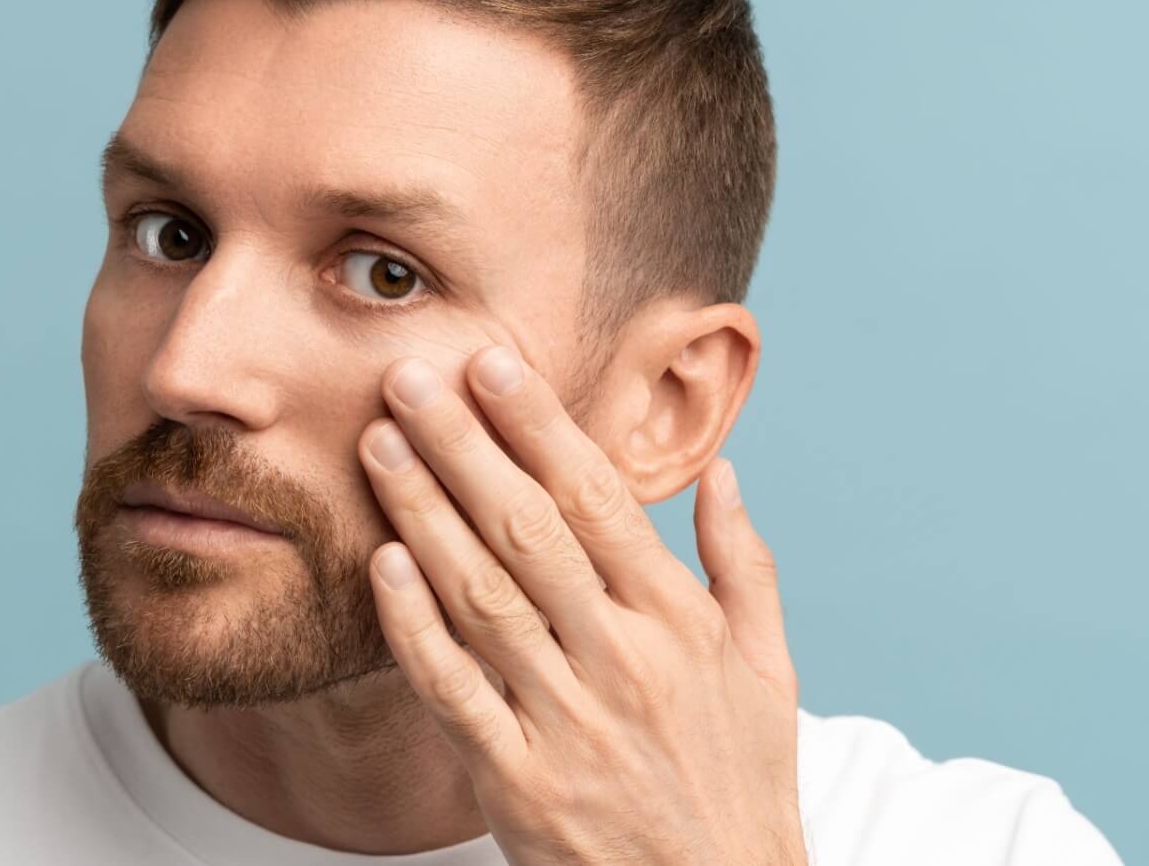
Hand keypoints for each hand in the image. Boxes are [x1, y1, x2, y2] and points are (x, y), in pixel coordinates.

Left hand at [358, 346, 805, 865]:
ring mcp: (569, 723)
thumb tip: (721, 471)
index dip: (539, 427)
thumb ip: (745, 565)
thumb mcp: (770, 672)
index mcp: (680, 624)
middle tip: (407, 376)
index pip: (600, 502)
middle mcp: (624, 662)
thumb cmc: (740, 780)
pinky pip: (454, 692)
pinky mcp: (519, 784)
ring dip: (423, 514)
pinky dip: (414, 627)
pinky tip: (381, 564)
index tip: (492, 365)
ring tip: (379, 444)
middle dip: (462, 446)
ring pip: (482, 597)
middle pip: (529, 532)